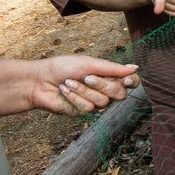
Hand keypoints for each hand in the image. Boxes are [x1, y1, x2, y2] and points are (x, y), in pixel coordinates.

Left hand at [14, 54, 140, 118]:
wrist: (39, 80)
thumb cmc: (62, 67)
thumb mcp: (88, 63)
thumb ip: (112, 68)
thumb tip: (135, 68)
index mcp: (107, 75)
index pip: (130, 82)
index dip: (131, 82)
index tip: (125, 79)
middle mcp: (103, 90)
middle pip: (119, 94)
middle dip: (102, 85)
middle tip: (86, 77)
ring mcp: (93, 102)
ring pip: (102, 102)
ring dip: (83, 90)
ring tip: (69, 82)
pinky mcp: (82, 112)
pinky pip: (87, 108)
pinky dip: (74, 97)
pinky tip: (64, 91)